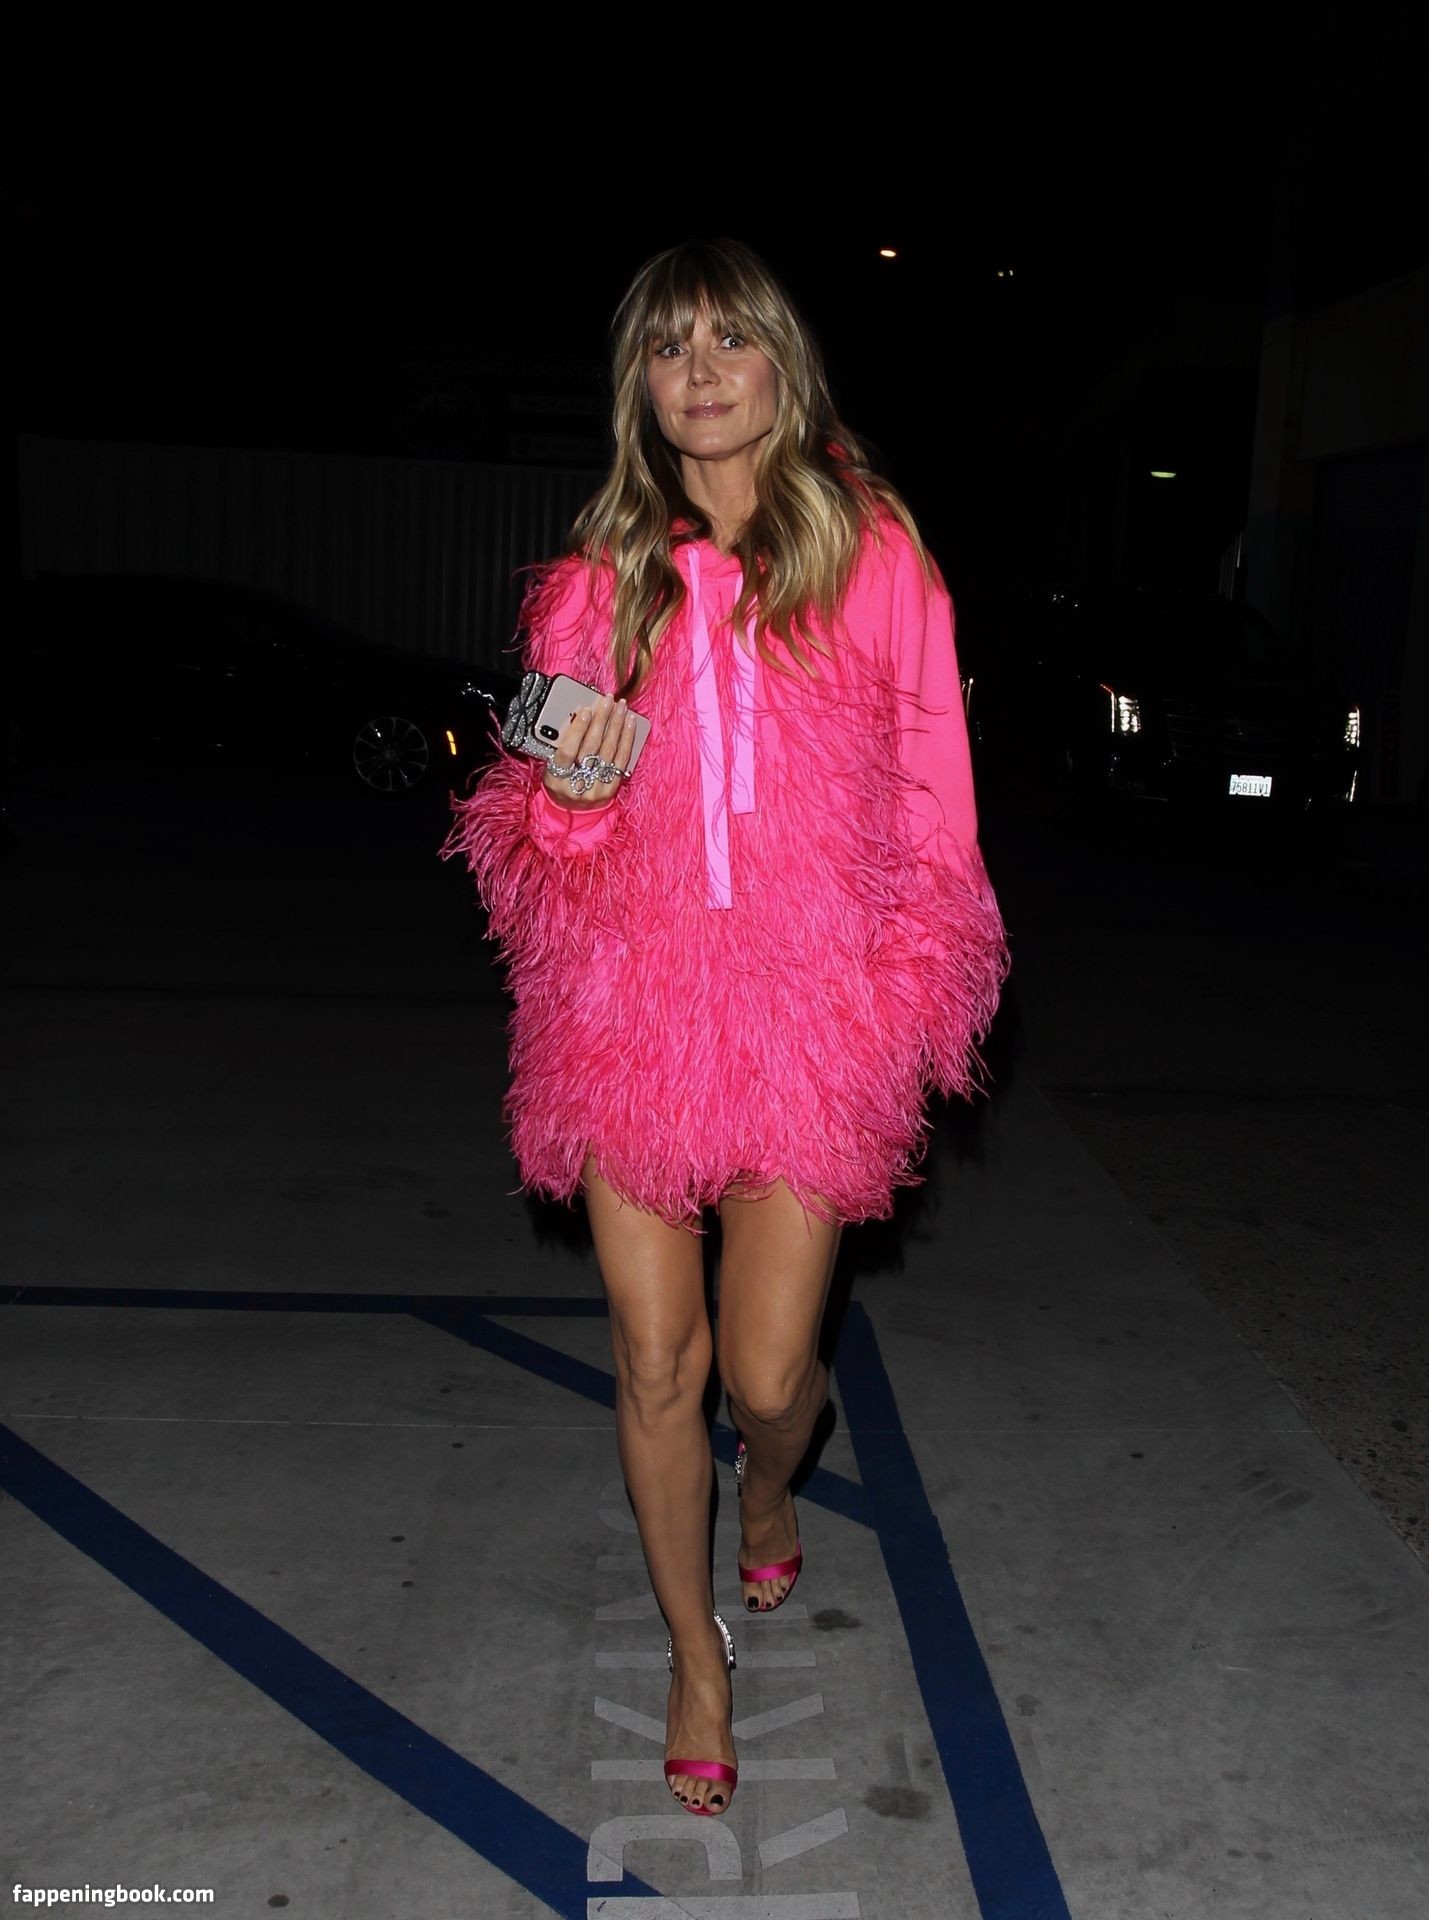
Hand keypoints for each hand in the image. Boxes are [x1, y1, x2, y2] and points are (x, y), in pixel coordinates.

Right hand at [542, 693, 636, 809]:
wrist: (574, 812)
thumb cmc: (560, 784)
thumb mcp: (550, 768)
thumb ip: (560, 747)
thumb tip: (577, 718)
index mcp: (557, 780)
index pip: (567, 752)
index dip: (577, 731)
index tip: (586, 711)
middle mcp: (578, 786)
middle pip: (591, 748)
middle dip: (601, 721)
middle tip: (607, 701)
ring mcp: (597, 788)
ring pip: (609, 751)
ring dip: (616, 725)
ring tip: (620, 706)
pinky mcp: (613, 788)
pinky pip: (622, 760)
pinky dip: (627, 738)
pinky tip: (629, 723)